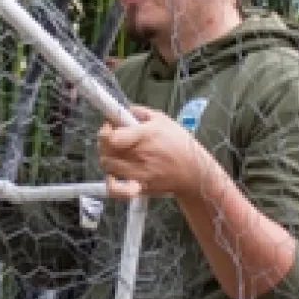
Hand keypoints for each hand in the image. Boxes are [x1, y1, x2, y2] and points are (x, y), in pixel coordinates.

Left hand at [96, 105, 221, 198]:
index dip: (105, 130)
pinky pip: (116, 189)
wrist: (194, 171)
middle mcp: (138, 155)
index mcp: (144, 135)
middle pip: (105, 150)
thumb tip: (123, 109)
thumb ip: (139, 112)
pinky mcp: (139, 187)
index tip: (110, 127)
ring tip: (120, 155)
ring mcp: (137, 172)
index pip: (109, 136)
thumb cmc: (180, 144)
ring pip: (107, 165)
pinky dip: (112, 184)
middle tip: (115, 140)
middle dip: (106, 143)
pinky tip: (115, 177)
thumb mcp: (162, 119)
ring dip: (110, 159)